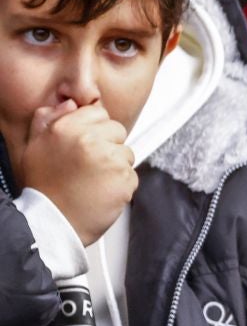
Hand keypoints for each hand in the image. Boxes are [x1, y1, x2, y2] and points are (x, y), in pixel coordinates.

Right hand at [15, 100, 136, 245]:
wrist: (55, 221)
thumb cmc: (45, 187)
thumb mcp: (36, 145)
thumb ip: (49, 119)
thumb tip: (71, 104)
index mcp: (67, 127)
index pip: (99, 113)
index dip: (95, 128)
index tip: (88, 142)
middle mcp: (90, 140)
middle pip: (117, 130)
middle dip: (108, 144)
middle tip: (91, 164)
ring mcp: (110, 159)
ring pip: (126, 153)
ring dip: (116, 164)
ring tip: (95, 179)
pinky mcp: (125, 179)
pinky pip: (132, 174)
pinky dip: (122, 183)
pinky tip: (103, 190)